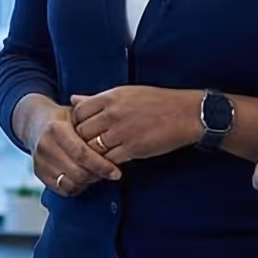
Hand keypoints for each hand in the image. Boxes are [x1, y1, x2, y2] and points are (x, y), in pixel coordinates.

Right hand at [22, 96, 121, 197]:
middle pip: (77, 172)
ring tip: (97, 173)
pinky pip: (62, 189)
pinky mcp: (38, 172)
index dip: (101, 166)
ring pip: (70, 183)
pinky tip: (84, 177)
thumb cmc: (64, 118)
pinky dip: (76, 187)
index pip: (82, 154)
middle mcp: (45, 145)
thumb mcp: (78, 114)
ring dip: (88, 182)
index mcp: (56, 128)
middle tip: (109, 173)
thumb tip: (118, 138)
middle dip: (97, 175)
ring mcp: (40, 161)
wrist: (35, 122)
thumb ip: (94, 124)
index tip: (116, 173)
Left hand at [68, 87, 199, 165]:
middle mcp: (113, 114)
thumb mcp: (125, 93)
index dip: (75, 123)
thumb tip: (73, 99)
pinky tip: (105, 165)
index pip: (78, 112)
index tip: (79, 130)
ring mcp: (122, 132)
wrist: (185, 114)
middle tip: (81, 148)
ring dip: (90, 156)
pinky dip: (104, 165)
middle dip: (79, 141)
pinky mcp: (133, 149)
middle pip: (81, 132)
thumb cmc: (156, 101)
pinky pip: (108, 160)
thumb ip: (97, 98)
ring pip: (92, 148)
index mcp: (110, 97)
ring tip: (91, 159)